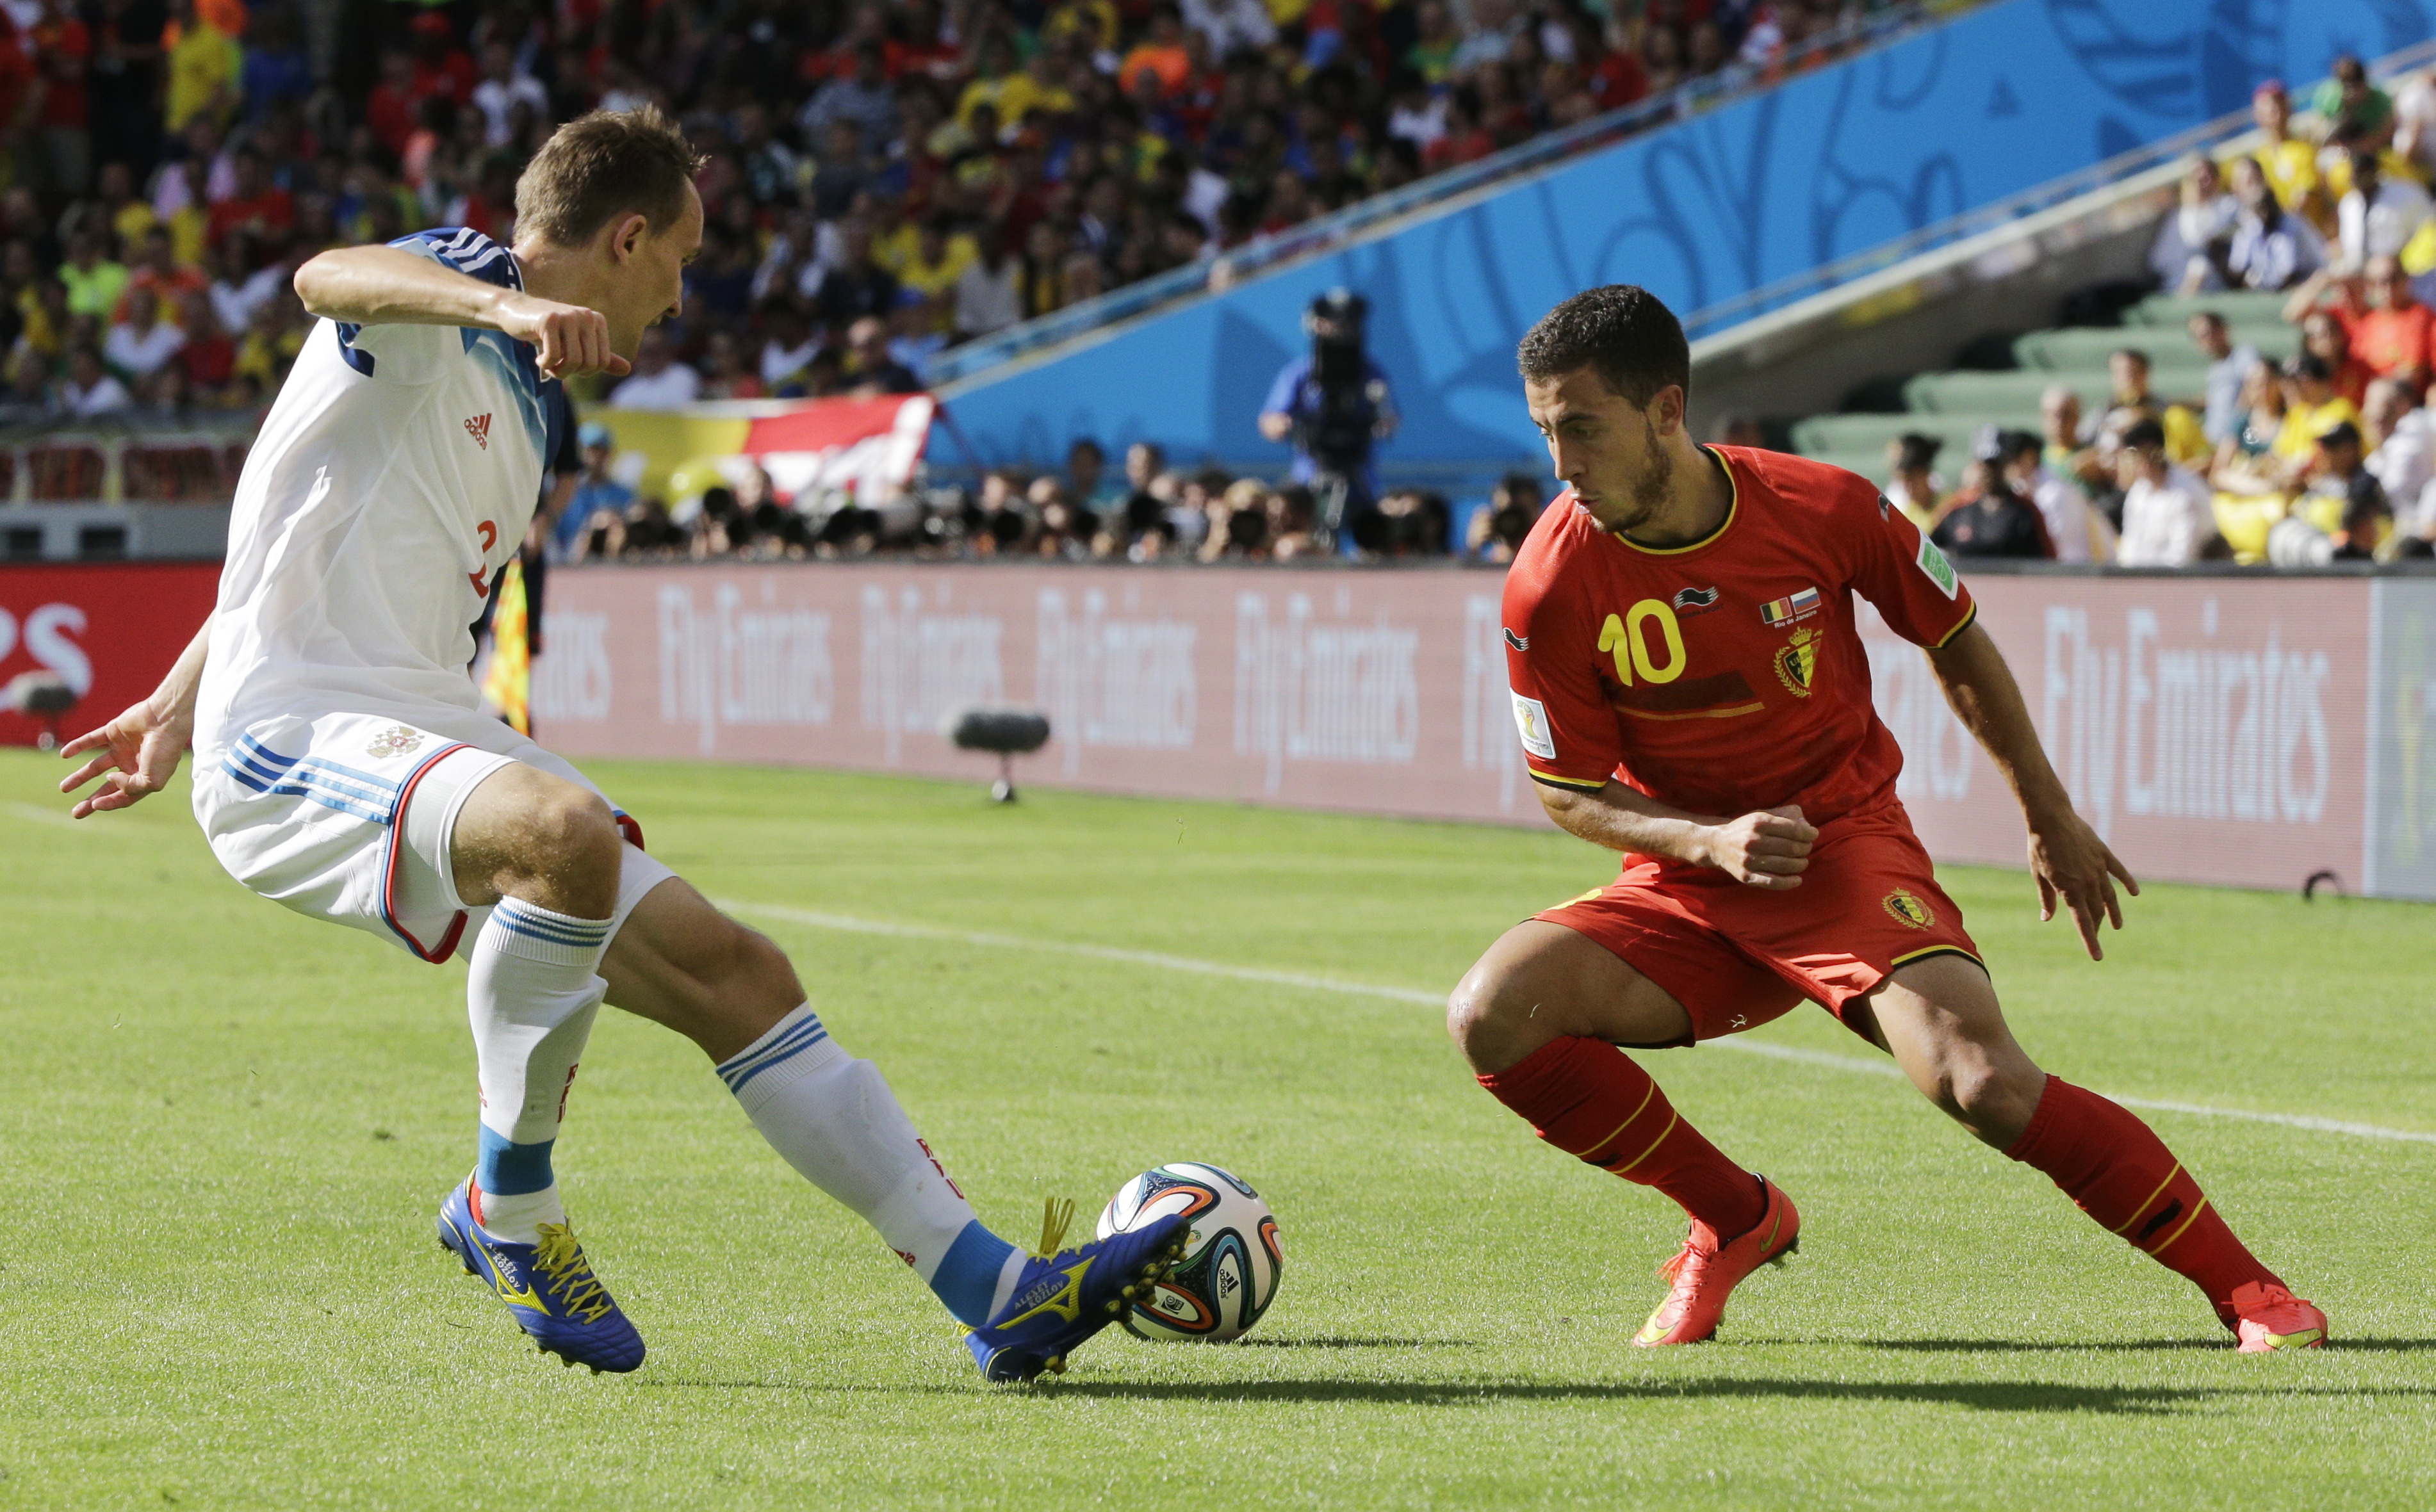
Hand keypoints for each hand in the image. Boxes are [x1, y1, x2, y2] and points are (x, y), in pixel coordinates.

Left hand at [57, 697, 191, 818]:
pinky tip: (64, 754)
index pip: (123, 796)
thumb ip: (129, 787)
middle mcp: (132, 765)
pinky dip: (77, 746)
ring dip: (79, 777)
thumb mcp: (152, 780)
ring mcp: (122, 749)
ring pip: (96, 766)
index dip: (108, 803)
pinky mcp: (113, 732)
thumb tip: (108, 779)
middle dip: (91, 800)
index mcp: (144, 778)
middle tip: (76, 812)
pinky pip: (92, 740)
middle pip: (107, 786)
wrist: (166, 720)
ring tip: (63, 788)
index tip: (95, 805)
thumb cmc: (164, 751)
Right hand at [496, 293, 630, 379]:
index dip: (584, 372)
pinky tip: (538, 359)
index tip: (569, 365)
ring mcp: (568, 316)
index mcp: (597, 321)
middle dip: (571, 373)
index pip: (602, 362)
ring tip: (547, 365)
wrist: (516, 312)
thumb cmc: (549, 332)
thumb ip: (601, 358)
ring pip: (573, 361)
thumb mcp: (576, 345)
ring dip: (557, 371)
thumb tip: (628, 370)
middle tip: (555, 368)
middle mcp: (586, 316)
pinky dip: (545, 364)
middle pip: (589, 363)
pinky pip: (554, 355)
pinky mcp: (549, 320)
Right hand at [1700, 804, 1815, 890]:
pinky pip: (1772, 882)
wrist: (1717, 845)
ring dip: (1801, 864)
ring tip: (1802, 862)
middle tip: (1807, 849)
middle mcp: (1753, 840)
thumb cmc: (1746, 829)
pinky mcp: (1746, 876)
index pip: (1793, 829)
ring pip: (1786, 865)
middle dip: (1806, 848)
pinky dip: (1789, 883)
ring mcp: (1749, 860)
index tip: (1814, 835)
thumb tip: (1807, 825)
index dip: (1809, 833)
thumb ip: (1784, 815)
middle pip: (1792, 848)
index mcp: (1759, 822)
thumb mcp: (1761, 815)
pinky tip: (1797, 880)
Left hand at [2026, 806, 2138, 959]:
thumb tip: (2047, 918)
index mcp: (2070, 890)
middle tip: (2097, 935)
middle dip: (2097, 926)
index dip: (2091, 941)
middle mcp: (2088, 883)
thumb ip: (2047, 898)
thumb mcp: (2038, 875)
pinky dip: (2128, 883)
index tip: (2098, 957)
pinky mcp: (2104, 855)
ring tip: (2117, 925)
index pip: (2083, 923)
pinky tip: (2134, 893)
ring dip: (2114, 912)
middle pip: (2097, 911)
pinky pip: (2119, 872)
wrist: (2051, 819)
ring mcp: (2099, 869)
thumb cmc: (2040, 847)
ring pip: (2110, 896)